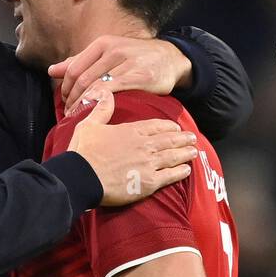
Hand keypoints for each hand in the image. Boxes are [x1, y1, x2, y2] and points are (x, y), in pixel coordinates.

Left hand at [50, 35, 192, 112]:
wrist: (170, 58)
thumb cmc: (135, 58)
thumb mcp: (107, 53)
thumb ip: (80, 62)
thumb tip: (52, 70)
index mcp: (102, 44)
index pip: (74, 68)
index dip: (65, 88)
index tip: (65, 102)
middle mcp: (113, 50)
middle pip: (82, 79)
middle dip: (72, 100)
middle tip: (70, 114)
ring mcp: (127, 63)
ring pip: (95, 86)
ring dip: (83, 105)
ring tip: (79, 117)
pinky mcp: (140, 76)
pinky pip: (113, 92)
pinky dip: (100, 103)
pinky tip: (96, 113)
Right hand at [67, 89, 196, 206]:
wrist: (81, 177)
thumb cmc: (83, 152)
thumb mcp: (89, 125)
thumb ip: (101, 109)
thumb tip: (105, 93)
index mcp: (131, 131)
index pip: (155, 126)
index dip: (167, 126)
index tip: (175, 127)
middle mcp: (144, 146)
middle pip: (168, 140)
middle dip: (182, 138)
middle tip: (192, 138)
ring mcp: (148, 164)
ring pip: (173, 156)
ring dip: (185, 153)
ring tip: (194, 151)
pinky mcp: (148, 182)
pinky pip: (170, 176)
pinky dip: (180, 172)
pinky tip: (187, 170)